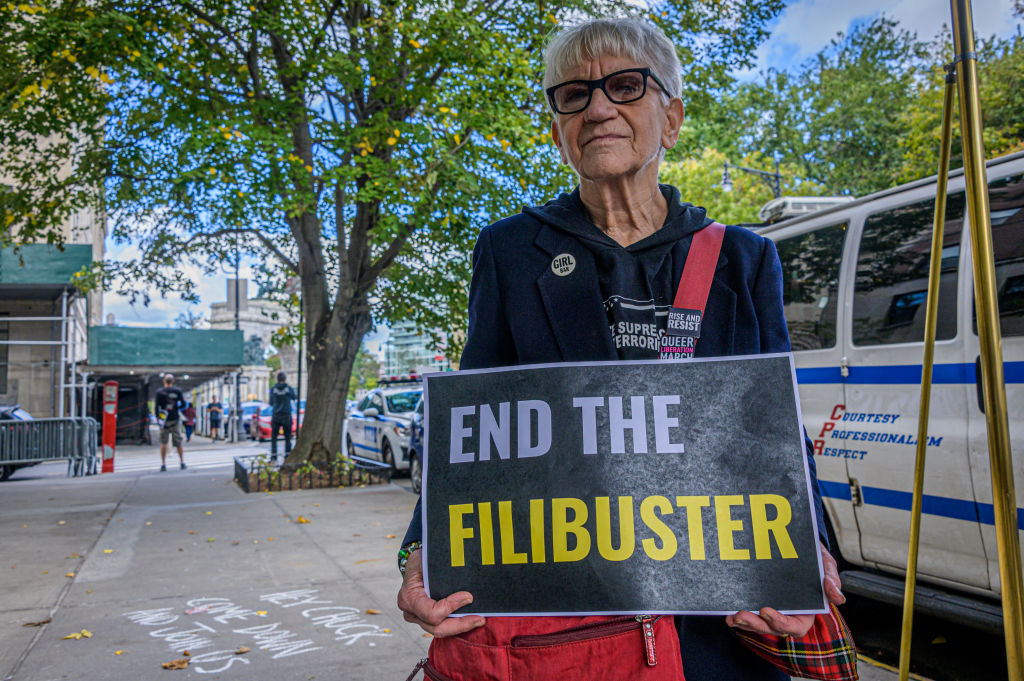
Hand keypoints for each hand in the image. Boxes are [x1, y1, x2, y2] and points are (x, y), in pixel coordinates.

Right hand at [396, 549, 485, 636]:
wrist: (417, 564)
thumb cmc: (422, 560)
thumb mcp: (428, 559)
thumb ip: (442, 568)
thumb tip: (463, 569)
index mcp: (409, 598)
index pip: (431, 612)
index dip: (451, 607)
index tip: (468, 597)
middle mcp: (412, 612)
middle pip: (437, 628)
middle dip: (460, 624)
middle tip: (480, 619)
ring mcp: (419, 619)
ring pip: (441, 631)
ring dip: (461, 627)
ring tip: (478, 620)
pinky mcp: (427, 621)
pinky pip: (443, 627)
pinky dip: (457, 625)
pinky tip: (471, 620)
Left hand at [725, 541, 844, 637]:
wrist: (795, 544)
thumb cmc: (813, 559)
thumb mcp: (826, 565)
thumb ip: (831, 580)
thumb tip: (838, 597)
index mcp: (805, 612)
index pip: (795, 626)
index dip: (780, 623)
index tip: (766, 610)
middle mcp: (787, 614)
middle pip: (771, 628)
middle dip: (756, 624)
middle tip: (741, 615)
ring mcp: (771, 608)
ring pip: (758, 623)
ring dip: (744, 622)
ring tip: (732, 617)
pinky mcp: (757, 600)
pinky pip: (748, 613)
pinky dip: (738, 617)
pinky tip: (727, 613)